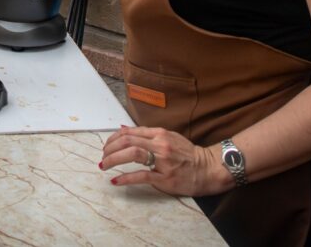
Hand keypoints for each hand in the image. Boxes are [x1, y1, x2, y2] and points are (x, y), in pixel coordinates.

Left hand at [99, 125, 225, 196]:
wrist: (208, 168)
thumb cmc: (187, 154)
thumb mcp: (167, 137)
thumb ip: (146, 134)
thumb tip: (123, 130)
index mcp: (159, 134)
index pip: (130, 132)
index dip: (113, 139)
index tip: (106, 146)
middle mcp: (160, 144)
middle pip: (127, 141)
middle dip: (110, 149)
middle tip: (102, 157)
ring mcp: (163, 161)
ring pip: (132, 154)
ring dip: (114, 159)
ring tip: (104, 166)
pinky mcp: (165, 177)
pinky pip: (141, 176)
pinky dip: (126, 178)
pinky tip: (116, 180)